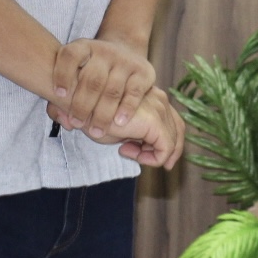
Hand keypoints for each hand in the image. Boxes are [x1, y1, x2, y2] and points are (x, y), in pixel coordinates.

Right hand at [46, 86, 184, 169]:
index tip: (133, 149)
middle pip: (177, 131)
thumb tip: (145, 151)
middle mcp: (161, 100)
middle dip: (164, 152)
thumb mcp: (119, 126)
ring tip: (126, 151)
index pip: (173, 124)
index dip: (162, 143)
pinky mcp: (154, 121)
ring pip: (173, 141)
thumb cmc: (95, 114)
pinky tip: (125, 151)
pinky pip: (166, 148)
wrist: (80, 102)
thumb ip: (135, 134)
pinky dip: (152, 158)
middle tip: (140, 159)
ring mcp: (160, 108)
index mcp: (155, 99)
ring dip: (153, 154)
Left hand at [51, 36, 156, 141]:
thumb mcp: (73, 77)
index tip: (58, 95)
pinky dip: (126, 108)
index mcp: (83, 48)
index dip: (63, 75)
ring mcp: (125, 60)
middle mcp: (105, 51)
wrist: (124, 53)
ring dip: (103, 113)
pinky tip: (119, 122)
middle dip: (82, 105)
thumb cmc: (90, 73)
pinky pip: (134, 92)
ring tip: (96, 132)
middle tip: (77, 124)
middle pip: (92, 79)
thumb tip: (63, 121)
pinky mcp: (143, 71)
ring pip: (112, 90)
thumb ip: (58, 102)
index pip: (70, 56)